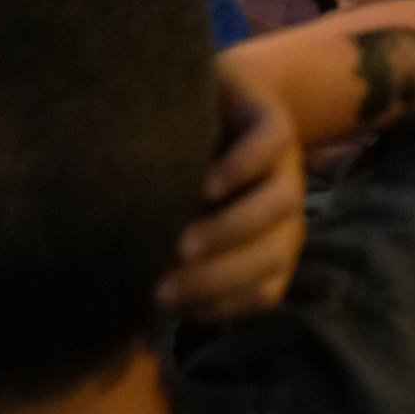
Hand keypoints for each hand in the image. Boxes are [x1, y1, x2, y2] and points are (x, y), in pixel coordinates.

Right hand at [160, 67, 305, 321]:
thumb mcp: (175, 218)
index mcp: (269, 239)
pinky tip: (208, 185)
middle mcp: (283, 206)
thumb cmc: (179, 169)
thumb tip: (129, 324)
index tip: (166, 309)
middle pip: (275, 251)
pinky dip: (245, 167)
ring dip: (236, 229)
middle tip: (163, 289)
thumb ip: (165, 260)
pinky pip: (273, 145)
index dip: (222, 304)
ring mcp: (285, 162)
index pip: (263, 288)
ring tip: (185, 246)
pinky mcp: (273, 118)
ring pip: (282, 203)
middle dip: (222, 277)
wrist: (211, 90)